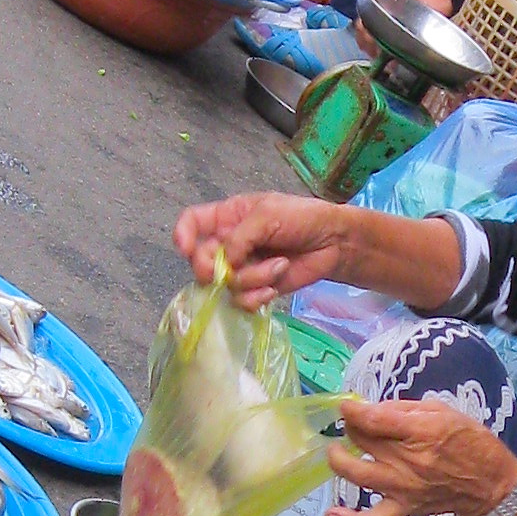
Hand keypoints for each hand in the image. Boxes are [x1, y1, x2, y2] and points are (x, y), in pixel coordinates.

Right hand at [171, 192, 355, 308]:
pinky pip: (241, 300)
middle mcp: (230, 244)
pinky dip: (255, 297)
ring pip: (225, 284)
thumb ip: (240, 236)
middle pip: (201, 260)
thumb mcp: (268, 215)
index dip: (183, 235)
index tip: (185, 248)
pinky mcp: (257, 288)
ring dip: (250, 279)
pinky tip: (273, 289)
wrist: (334, 243)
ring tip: (277, 267)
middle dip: (213, 268)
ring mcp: (243, 268)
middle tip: (227, 270)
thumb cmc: (302, 218)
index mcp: (228, 217)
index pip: (192, 222)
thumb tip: (225, 263)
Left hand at [330, 396, 516, 515]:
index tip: (345, 406)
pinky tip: (332, 513)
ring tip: (337, 452)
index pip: (374, 420)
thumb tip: (372, 409)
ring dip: (339, 461)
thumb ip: (404, 410)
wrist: (490, 484)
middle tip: (354, 424)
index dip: (352, 411)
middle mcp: (408, 460)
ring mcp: (403, 487)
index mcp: (420, 431)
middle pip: (362, 441)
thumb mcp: (442, 411)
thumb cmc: (470, 442)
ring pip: (357, 474)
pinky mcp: (403, 508)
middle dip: (351, 428)